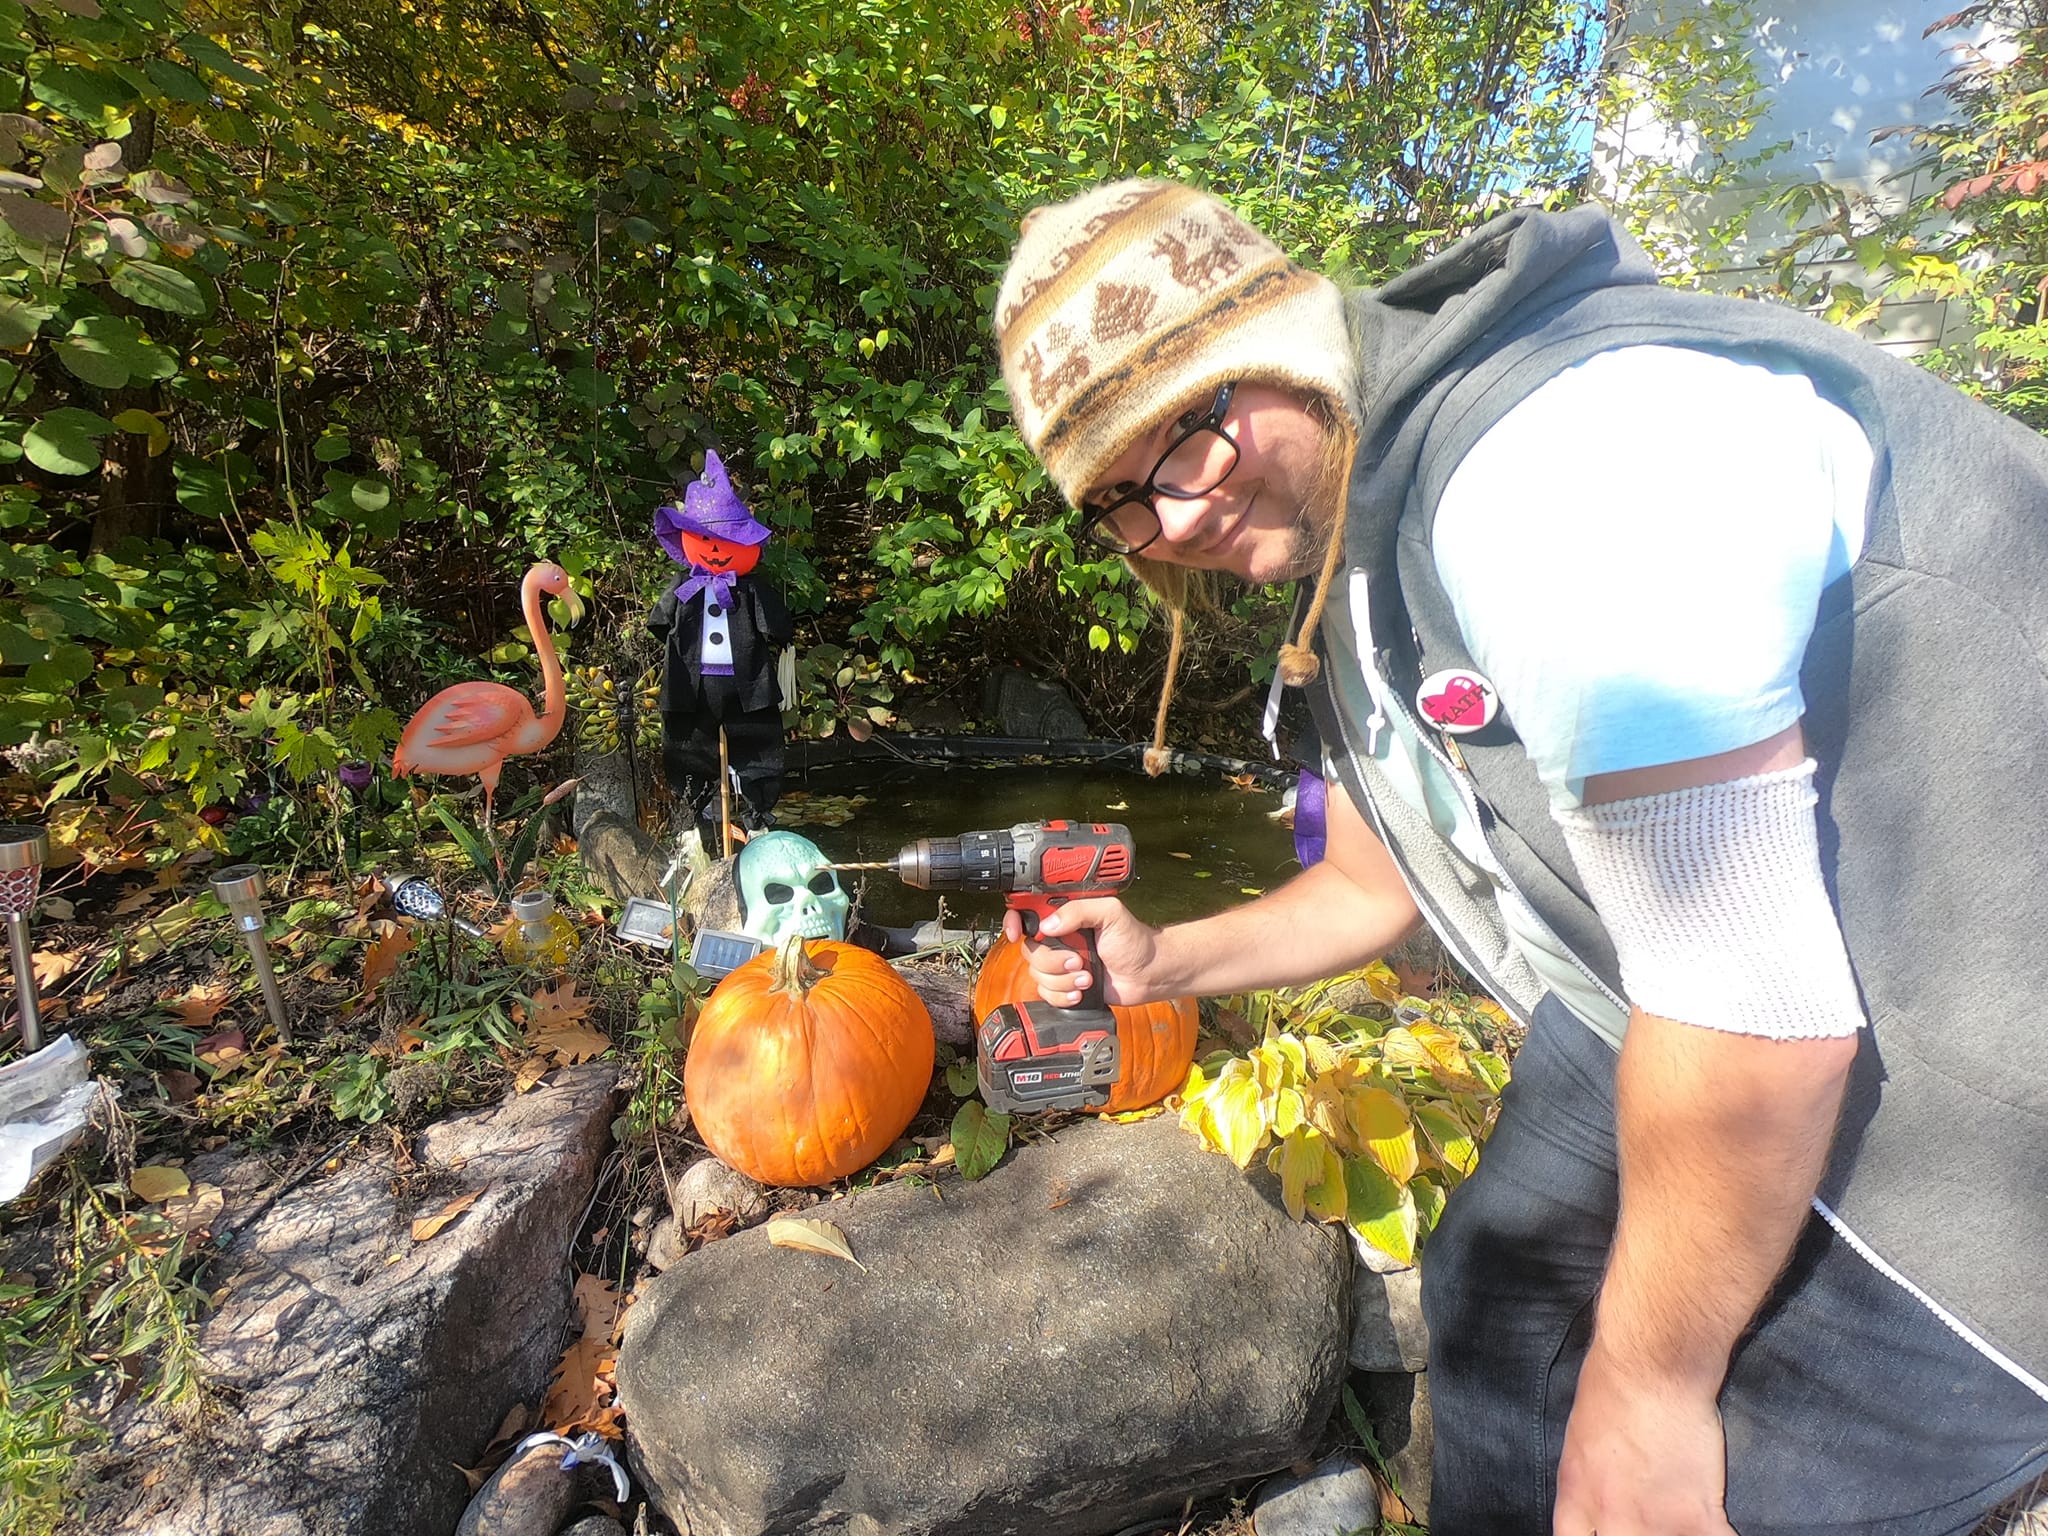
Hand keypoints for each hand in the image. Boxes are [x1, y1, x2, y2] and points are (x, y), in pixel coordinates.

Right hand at [1000, 897, 1161, 1007]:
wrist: (1148, 975)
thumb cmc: (1134, 941)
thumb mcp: (1110, 913)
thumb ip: (1079, 910)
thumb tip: (1049, 925)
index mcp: (1066, 917)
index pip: (1027, 915)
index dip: (1014, 923)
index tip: (1016, 934)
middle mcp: (1059, 940)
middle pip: (1030, 950)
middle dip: (1053, 961)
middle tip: (1078, 961)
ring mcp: (1061, 965)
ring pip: (1037, 975)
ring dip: (1062, 980)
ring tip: (1087, 978)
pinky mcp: (1065, 986)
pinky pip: (1046, 994)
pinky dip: (1062, 996)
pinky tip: (1080, 992)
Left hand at [1553, 1343, 1736, 1535]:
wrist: (1652, 1363)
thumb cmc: (1613, 1382)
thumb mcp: (1581, 1432)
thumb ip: (1589, 1470)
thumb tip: (1599, 1481)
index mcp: (1577, 1493)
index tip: (1610, 1529)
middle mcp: (1611, 1517)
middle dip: (1641, 1535)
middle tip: (1657, 1521)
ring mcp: (1653, 1522)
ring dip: (1679, 1535)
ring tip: (1686, 1522)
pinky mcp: (1696, 1516)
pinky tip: (1721, 1525)